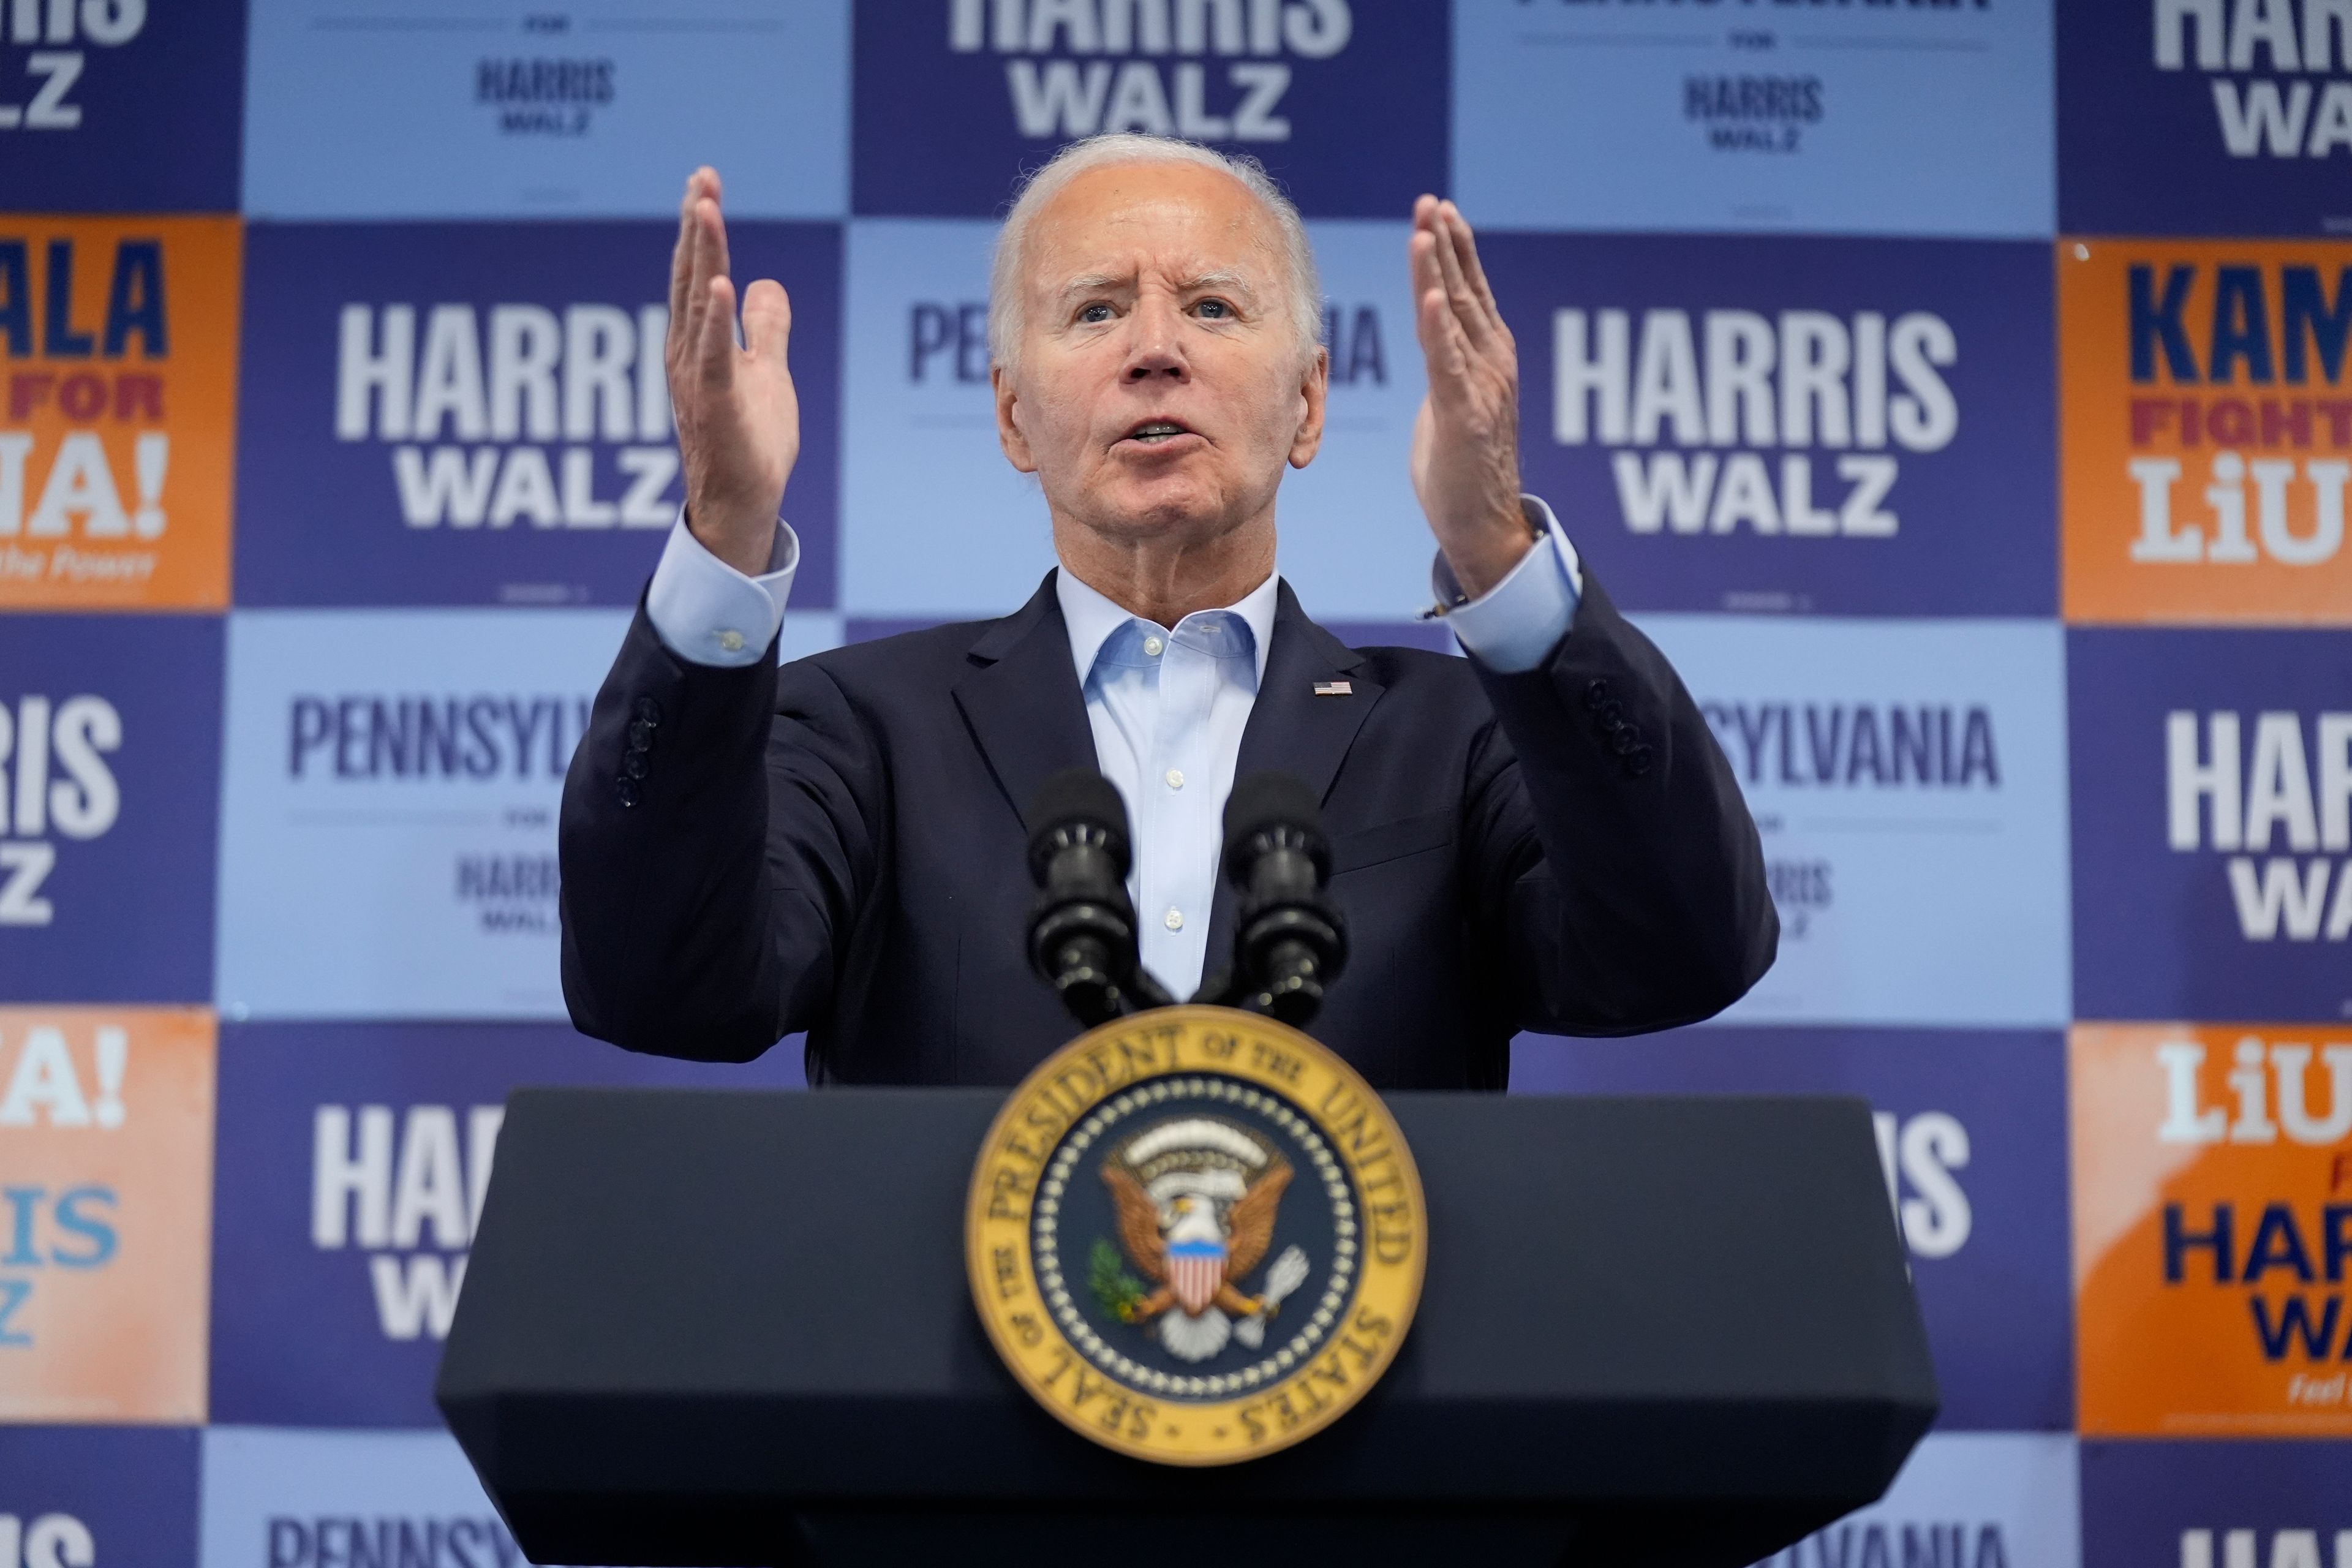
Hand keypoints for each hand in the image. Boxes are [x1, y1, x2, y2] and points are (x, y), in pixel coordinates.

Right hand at [667, 167, 798, 576]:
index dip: (701, 227)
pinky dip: (714, 319)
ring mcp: (694, 378)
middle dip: (696, 225)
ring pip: (695, 305)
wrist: (743, 505)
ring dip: (702, 254)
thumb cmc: (750, 444)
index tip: (706, 182)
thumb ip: (765, 329)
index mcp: (697, 342)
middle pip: (689, 276)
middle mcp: (686, 353)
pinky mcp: (713, 405)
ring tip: (706, 208)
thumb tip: (766, 283)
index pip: (696, 272)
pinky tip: (718, 282)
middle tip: (703, 177)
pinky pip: (713, 356)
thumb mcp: (767, 373)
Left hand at [1408, 196, 1530, 599]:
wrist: (1482, 525)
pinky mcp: (1466, 417)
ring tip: (1427, 231)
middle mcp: (1492, 364)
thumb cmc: (1462, 470)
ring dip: (1441, 272)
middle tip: (1430, 202)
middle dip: (1446, 245)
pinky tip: (1433, 295)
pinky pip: (1449, 364)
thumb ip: (1448, 366)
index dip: (1454, 250)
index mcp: (1488, 359)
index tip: (1437, 210)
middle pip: (1464, 292)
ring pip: (1457, 319)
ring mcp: (1482, 389)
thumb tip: (1437, 339)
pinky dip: (1440, 328)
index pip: (1468, 292)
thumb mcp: (1451, 403)